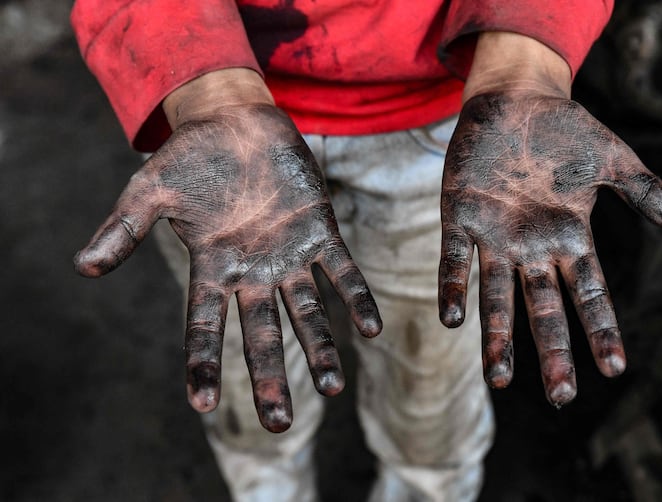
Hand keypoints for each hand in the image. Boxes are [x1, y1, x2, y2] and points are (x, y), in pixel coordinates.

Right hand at [75, 100, 381, 431]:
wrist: (235, 120)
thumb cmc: (190, 157)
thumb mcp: (150, 191)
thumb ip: (125, 229)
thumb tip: (84, 267)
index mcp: (213, 268)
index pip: (205, 326)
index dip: (204, 364)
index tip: (204, 405)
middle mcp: (254, 272)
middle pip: (262, 333)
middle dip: (271, 376)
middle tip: (280, 424)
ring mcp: (290, 256)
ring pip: (307, 312)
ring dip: (320, 348)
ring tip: (333, 388)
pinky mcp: (321, 232)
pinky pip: (342, 271)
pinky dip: (356, 297)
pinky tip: (371, 328)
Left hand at [438, 90, 661, 405]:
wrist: (514, 99)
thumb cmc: (564, 130)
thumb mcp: (611, 160)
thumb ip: (644, 192)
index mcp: (570, 236)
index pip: (590, 293)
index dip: (602, 330)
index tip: (615, 368)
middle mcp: (533, 246)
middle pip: (545, 308)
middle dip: (553, 351)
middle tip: (562, 396)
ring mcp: (495, 235)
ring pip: (497, 296)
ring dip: (498, 337)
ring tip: (498, 379)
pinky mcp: (460, 216)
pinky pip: (454, 259)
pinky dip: (453, 287)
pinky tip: (453, 319)